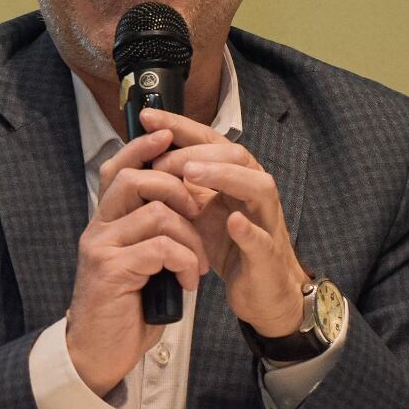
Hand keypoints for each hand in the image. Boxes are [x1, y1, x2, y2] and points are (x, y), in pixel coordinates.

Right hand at [66, 127, 209, 395]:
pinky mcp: (111, 271)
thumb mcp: (140, 263)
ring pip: (156, 212)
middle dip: (177, 187)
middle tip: (199, 211)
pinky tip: (188, 282)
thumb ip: (151, 233)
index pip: (118, 169)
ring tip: (197, 263)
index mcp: (105, 223)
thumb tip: (182, 202)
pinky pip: (160, 248)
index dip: (142, 148)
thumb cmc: (125, 309)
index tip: (168, 135)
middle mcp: (98, 229)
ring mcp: (101, 248)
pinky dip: (184, 262)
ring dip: (189, 236)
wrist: (99, 353)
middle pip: (135, 179)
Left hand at [143, 107, 304, 334]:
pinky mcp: (267, 256)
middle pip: (236, 155)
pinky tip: (232, 220)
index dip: (180, 127)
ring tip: (191, 172)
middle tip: (162, 159)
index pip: (209, 141)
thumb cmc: (227, 246)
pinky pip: (262, 239)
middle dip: (197, 151)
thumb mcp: (196, 210)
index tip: (147, 117)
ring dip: (225, 176)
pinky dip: (248, 229)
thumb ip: (177, 185)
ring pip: (258, 187)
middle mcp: (253, 192)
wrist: (260, 291)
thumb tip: (141, 158)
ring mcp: (265, 222)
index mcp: (233, 178)